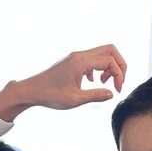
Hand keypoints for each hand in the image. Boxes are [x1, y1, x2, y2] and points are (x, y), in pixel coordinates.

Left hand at [1, 44, 126, 113]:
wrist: (32, 90)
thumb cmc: (50, 95)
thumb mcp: (74, 100)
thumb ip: (95, 96)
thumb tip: (111, 94)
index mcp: (80, 62)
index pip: (110, 61)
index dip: (119, 75)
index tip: (117, 91)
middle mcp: (79, 55)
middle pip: (110, 50)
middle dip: (119, 66)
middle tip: (117, 83)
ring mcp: (76, 57)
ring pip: (103, 53)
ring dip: (110, 67)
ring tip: (105, 83)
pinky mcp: (74, 61)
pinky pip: (94, 58)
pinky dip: (100, 68)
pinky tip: (94, 82)